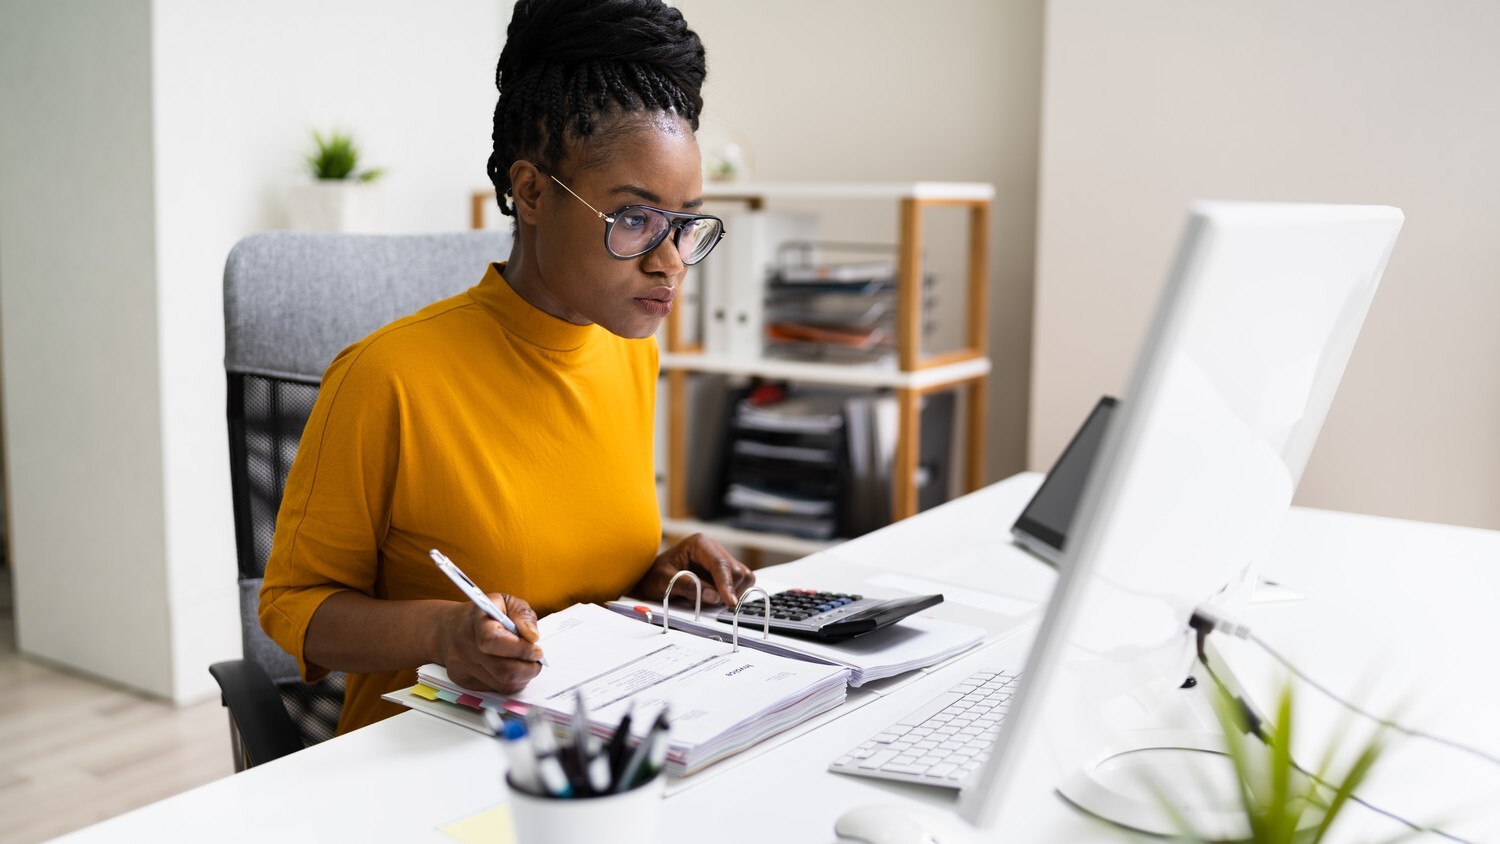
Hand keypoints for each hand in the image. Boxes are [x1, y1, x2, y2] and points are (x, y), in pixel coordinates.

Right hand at [436, 593, 544, 693]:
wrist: (448, 628)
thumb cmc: (482, 614)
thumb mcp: (505, 601)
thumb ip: (522, 614)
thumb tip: (533, 637)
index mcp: (475, 622)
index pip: (494, 641)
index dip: (520, 649)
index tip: (536, 650)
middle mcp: (464, 647)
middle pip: (503, 670)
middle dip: (528, 669)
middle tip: (536, 660)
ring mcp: (461, 667)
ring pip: (502, 684)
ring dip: (522, 678)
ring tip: (525, 664)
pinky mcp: (463, 681)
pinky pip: (494, 690)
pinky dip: (509, 682)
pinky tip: (510, 669)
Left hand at [632, 533, 754, 607]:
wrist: (651, 579)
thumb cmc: (654, 576)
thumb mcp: (663, 581)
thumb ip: (686, 586)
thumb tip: (713, 596)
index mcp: (699, 544)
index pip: (721, 563)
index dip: (727, 584)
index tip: (730, 602)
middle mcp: (714, 549)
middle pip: (736, 571)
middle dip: (727, 590)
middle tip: (707, 602)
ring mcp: (721, 560)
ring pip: (743, 577)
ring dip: (730, 593)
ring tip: (707, 598)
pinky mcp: (725, 572)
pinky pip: (741, 583)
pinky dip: (732, 593)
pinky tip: (714, 596)